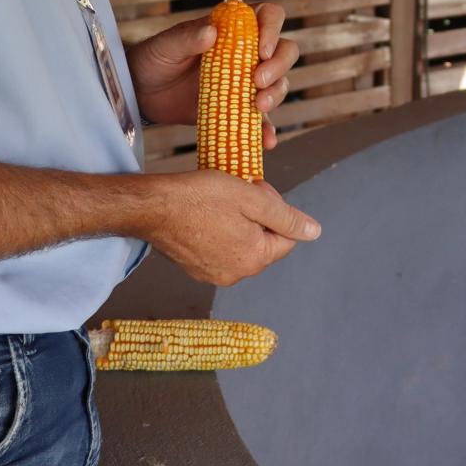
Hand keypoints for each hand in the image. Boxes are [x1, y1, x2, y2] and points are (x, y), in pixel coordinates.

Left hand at [127, 1, 301, 149]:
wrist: (141, 95)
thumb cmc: (153, 61)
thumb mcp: (165, 46)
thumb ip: (186, 38)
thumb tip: (210, 32)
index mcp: (232, 29)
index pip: (267, 16)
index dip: (272, 28)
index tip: (262, 49)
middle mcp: (246, 53)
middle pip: (284, 50)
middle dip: (279, 66)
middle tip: (258, 81)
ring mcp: (246, 83)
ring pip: (279, 83)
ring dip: (276, 94)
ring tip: (258, 107)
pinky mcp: (240, 110)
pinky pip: (262, 120)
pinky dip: (267, 130)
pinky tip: (266, 140)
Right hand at [142, 171, 320, 286]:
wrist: (151, 206)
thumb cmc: (200, 196)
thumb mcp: (252, 199)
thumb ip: (286, 218)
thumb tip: (314, 232)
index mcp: (254, 259)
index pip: (286, 238)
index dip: (276, 210)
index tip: (255, 191)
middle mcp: (235, 274)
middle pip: (264, 243)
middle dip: (258, 218)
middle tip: (238, 193)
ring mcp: (212, 274)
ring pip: (242, 245)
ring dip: (238, 224)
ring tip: (220, 204)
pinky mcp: (194, 268)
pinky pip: (220, 250)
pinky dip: (218, 232)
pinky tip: (205, 215)